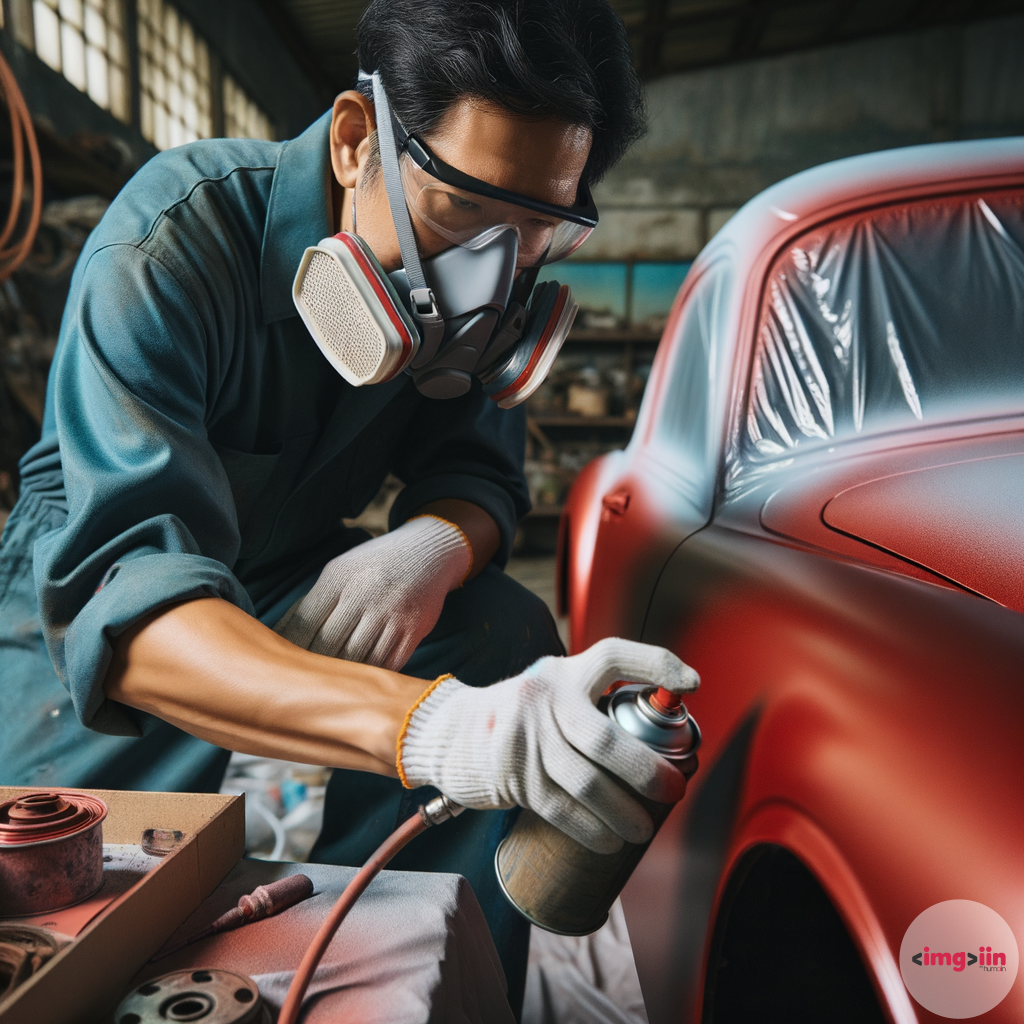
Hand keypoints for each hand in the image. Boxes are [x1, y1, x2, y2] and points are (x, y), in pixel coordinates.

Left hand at [275, 516, 469, 669]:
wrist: (428, 552)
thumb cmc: (374, 565)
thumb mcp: (340, 570)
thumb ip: (315, 600)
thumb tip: (282, 634)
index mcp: (339, 579)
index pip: (304, 623)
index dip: (290, 648)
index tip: (280, 665)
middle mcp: (364, 595)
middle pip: (328, 646)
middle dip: (312, 667)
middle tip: (299, 685)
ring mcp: (390, 614)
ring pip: (356, 659)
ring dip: (341, 677)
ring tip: (326, 691)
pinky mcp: (412, 630)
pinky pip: (386, 664)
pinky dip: (370, 676)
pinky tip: (359, 683)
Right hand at [398, 637, 699, 853]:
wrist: (451, 733)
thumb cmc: (519, 716)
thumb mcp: (551, 690)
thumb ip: (591, 702)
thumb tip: (655, 738)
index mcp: (563, 673)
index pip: (613, 655)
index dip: (655, 664)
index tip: (691, 682)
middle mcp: (543, 697)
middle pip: (604, 739)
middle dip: (646, 771)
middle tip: (673, 790)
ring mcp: (525, 736)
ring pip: (585, 782)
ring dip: (622, 812)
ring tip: (644, 828)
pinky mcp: (512, 774)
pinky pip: (560, 808)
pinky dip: (589, 829)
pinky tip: (608, 841)